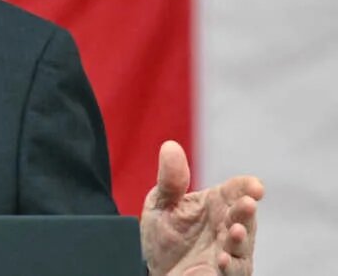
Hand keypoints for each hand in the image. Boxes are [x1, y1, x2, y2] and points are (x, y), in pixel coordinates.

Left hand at [140, 141, 262, 275]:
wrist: (153, 268)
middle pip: (243, 217)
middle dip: (245, 210)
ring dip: (241, 239)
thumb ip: (170, 179)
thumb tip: (170, 146)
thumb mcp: (161, 203)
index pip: (235, 190)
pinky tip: (222, 260)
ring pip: (242, 245)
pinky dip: (230, 266)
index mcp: (216, 204)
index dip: (246, 187)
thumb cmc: (163, 233)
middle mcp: (227, 227)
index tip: (254, 185)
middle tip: (247, 203)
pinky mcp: (224, 274)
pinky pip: (233, 272)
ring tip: (235, 231)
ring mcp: (229, 252)